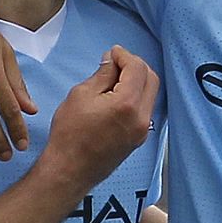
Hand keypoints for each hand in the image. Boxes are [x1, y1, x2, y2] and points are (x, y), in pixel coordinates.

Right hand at [39, 47, 159, 191]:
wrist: (70, 170)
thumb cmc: (70, 134)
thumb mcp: (81, 95)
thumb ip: (102, 74)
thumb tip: (112, 61)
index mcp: (127, 104)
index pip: (137, 68)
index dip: (125, 56)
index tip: (112, 53)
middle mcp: (141, 117)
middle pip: (151, 79)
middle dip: (135, 66)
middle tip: (116, 62)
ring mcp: (143, 130)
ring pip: (150, 94)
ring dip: (137, 81)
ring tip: (114, 78)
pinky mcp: (139, 138)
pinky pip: (144, 108)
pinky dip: (136, 96)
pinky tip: (117, 95)